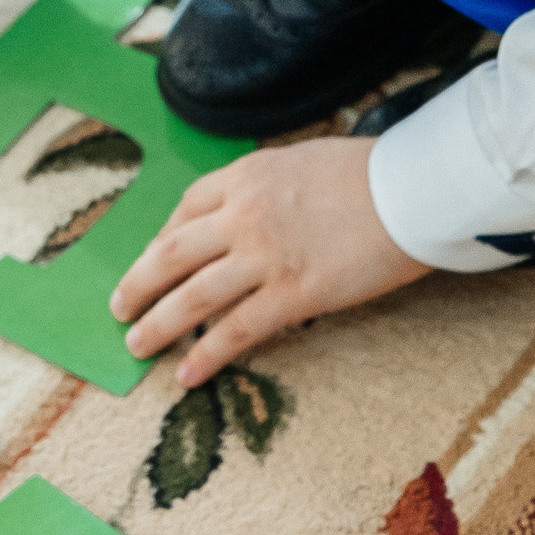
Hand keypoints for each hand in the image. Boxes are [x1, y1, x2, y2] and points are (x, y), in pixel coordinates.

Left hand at [112, 138, 430, 385]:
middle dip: (139, 284)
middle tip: (120, 308)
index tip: (152, 260)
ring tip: (137, 345)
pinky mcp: (293, 294)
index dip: (161, 239)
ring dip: (158, 324)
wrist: (414, 190)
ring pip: (192, 297)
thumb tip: (248, 209)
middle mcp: (243, 215)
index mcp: (246, 176)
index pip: (185, 208)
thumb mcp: (303, 160)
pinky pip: (235, 330)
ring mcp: (264, 256)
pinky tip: (186, 374)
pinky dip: (205, 355)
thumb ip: (267, 185)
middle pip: (172, 254)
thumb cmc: (371, 172)